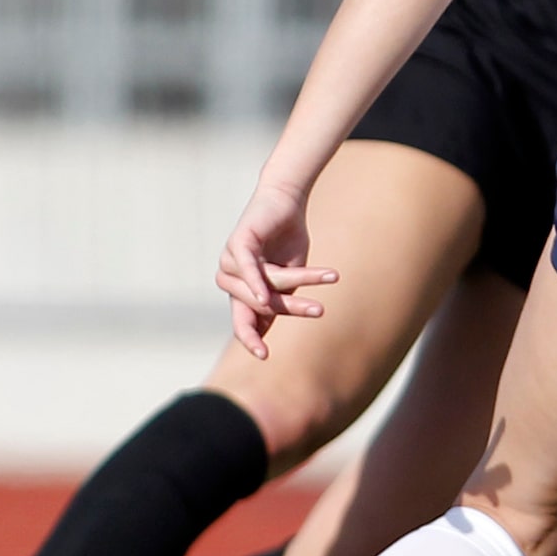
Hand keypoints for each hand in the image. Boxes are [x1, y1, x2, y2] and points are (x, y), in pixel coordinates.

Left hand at [216, 179, 338, 358]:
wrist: (286, 200)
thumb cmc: (287, 238)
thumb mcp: (288, 276)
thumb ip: (279, 301)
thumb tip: (267, 330)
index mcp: (241, 290)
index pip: (242, 320)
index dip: (251, 338)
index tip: (265, 356)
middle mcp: (230, 278)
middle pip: (261, 306)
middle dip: (292, 307)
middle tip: (320, 310)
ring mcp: (230, 261)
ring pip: (263, 287)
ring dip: (295, 284)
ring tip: (326, 278)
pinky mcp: (237, 243)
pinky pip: (248, 269)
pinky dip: (256, 284)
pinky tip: (265, 297)